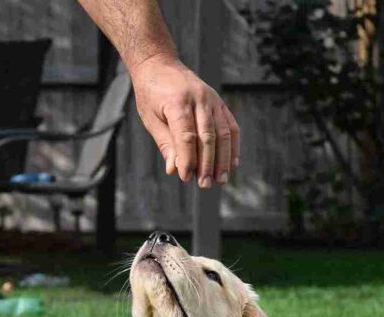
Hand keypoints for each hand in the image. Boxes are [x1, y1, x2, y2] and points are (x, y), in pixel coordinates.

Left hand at [129, 54, 239, 188]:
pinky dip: (233, 146)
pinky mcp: (219, 102)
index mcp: (177, 102)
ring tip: (220, 180)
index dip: (188, 159)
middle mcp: (198, 98)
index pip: (186, 136)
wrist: (160, 64)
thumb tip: (175, 170)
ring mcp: (212, 99)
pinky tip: (232, 164)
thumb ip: (165, 143)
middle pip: (207, 136)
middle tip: (205, 185)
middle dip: (207, 164)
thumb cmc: (152, 94)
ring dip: (223, 159)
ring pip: (222, 133)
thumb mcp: (150, 118)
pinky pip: (230, 126)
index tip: (186, 178)